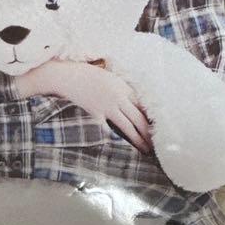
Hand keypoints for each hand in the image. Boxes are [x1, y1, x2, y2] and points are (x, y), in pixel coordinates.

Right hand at [19, 60, 151, 154]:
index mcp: (123, 87)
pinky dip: (118, 140)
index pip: (143, 105)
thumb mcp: (108, 77)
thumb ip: (121, 88)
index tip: (158, 128)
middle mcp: (118, 97)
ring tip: (146, 149)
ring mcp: (107, 107)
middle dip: (148, 132)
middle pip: (139, 118)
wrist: (66, 76)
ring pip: (128, 126)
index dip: (151, 118)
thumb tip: (132, 101)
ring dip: (139, 139)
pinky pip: (110, 130)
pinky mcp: (95, 114)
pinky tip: (124, 149)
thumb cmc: (86, 75)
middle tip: (156, 143)